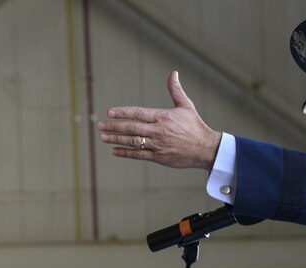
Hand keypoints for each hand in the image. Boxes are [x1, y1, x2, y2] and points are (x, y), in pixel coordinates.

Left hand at [98, 71, 221, 170]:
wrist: (205, 149)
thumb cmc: (195, 126)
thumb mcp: (186, 106)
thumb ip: (176, 90)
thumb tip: (173, 73)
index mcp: (163, 117)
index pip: (138, 113)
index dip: (122, 112)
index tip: (110, 112)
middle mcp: (158, 131)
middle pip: (131, 128)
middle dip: (114, 127)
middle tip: (100, 126)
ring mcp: (158, 145)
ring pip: (132, 142)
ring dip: (116, 140)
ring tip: (103, 137)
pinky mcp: (159, 157)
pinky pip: (139, 155)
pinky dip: (126, 153)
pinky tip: (115, 151)